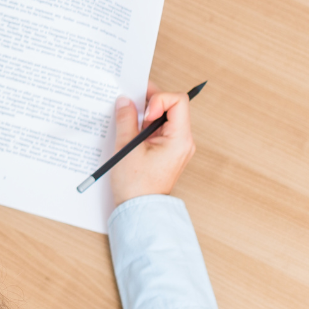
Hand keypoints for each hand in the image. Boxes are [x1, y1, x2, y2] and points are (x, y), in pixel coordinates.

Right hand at [109, 84, 197, 202]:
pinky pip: (160, 128)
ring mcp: (176, 146)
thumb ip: (126, 119)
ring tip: (128, 118)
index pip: (178, 101)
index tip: (143, 112)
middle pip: (172, 106)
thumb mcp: (127, 147)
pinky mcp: (167, 151)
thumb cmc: (136, 185)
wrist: (139, 209)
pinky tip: (131, 128)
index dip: (158, 98)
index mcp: (180, 140)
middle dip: (150, 101)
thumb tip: (125, 101)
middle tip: (130, 103)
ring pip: (165, 116)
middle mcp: (183, 141)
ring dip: (146, 112)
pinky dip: (146, 123)